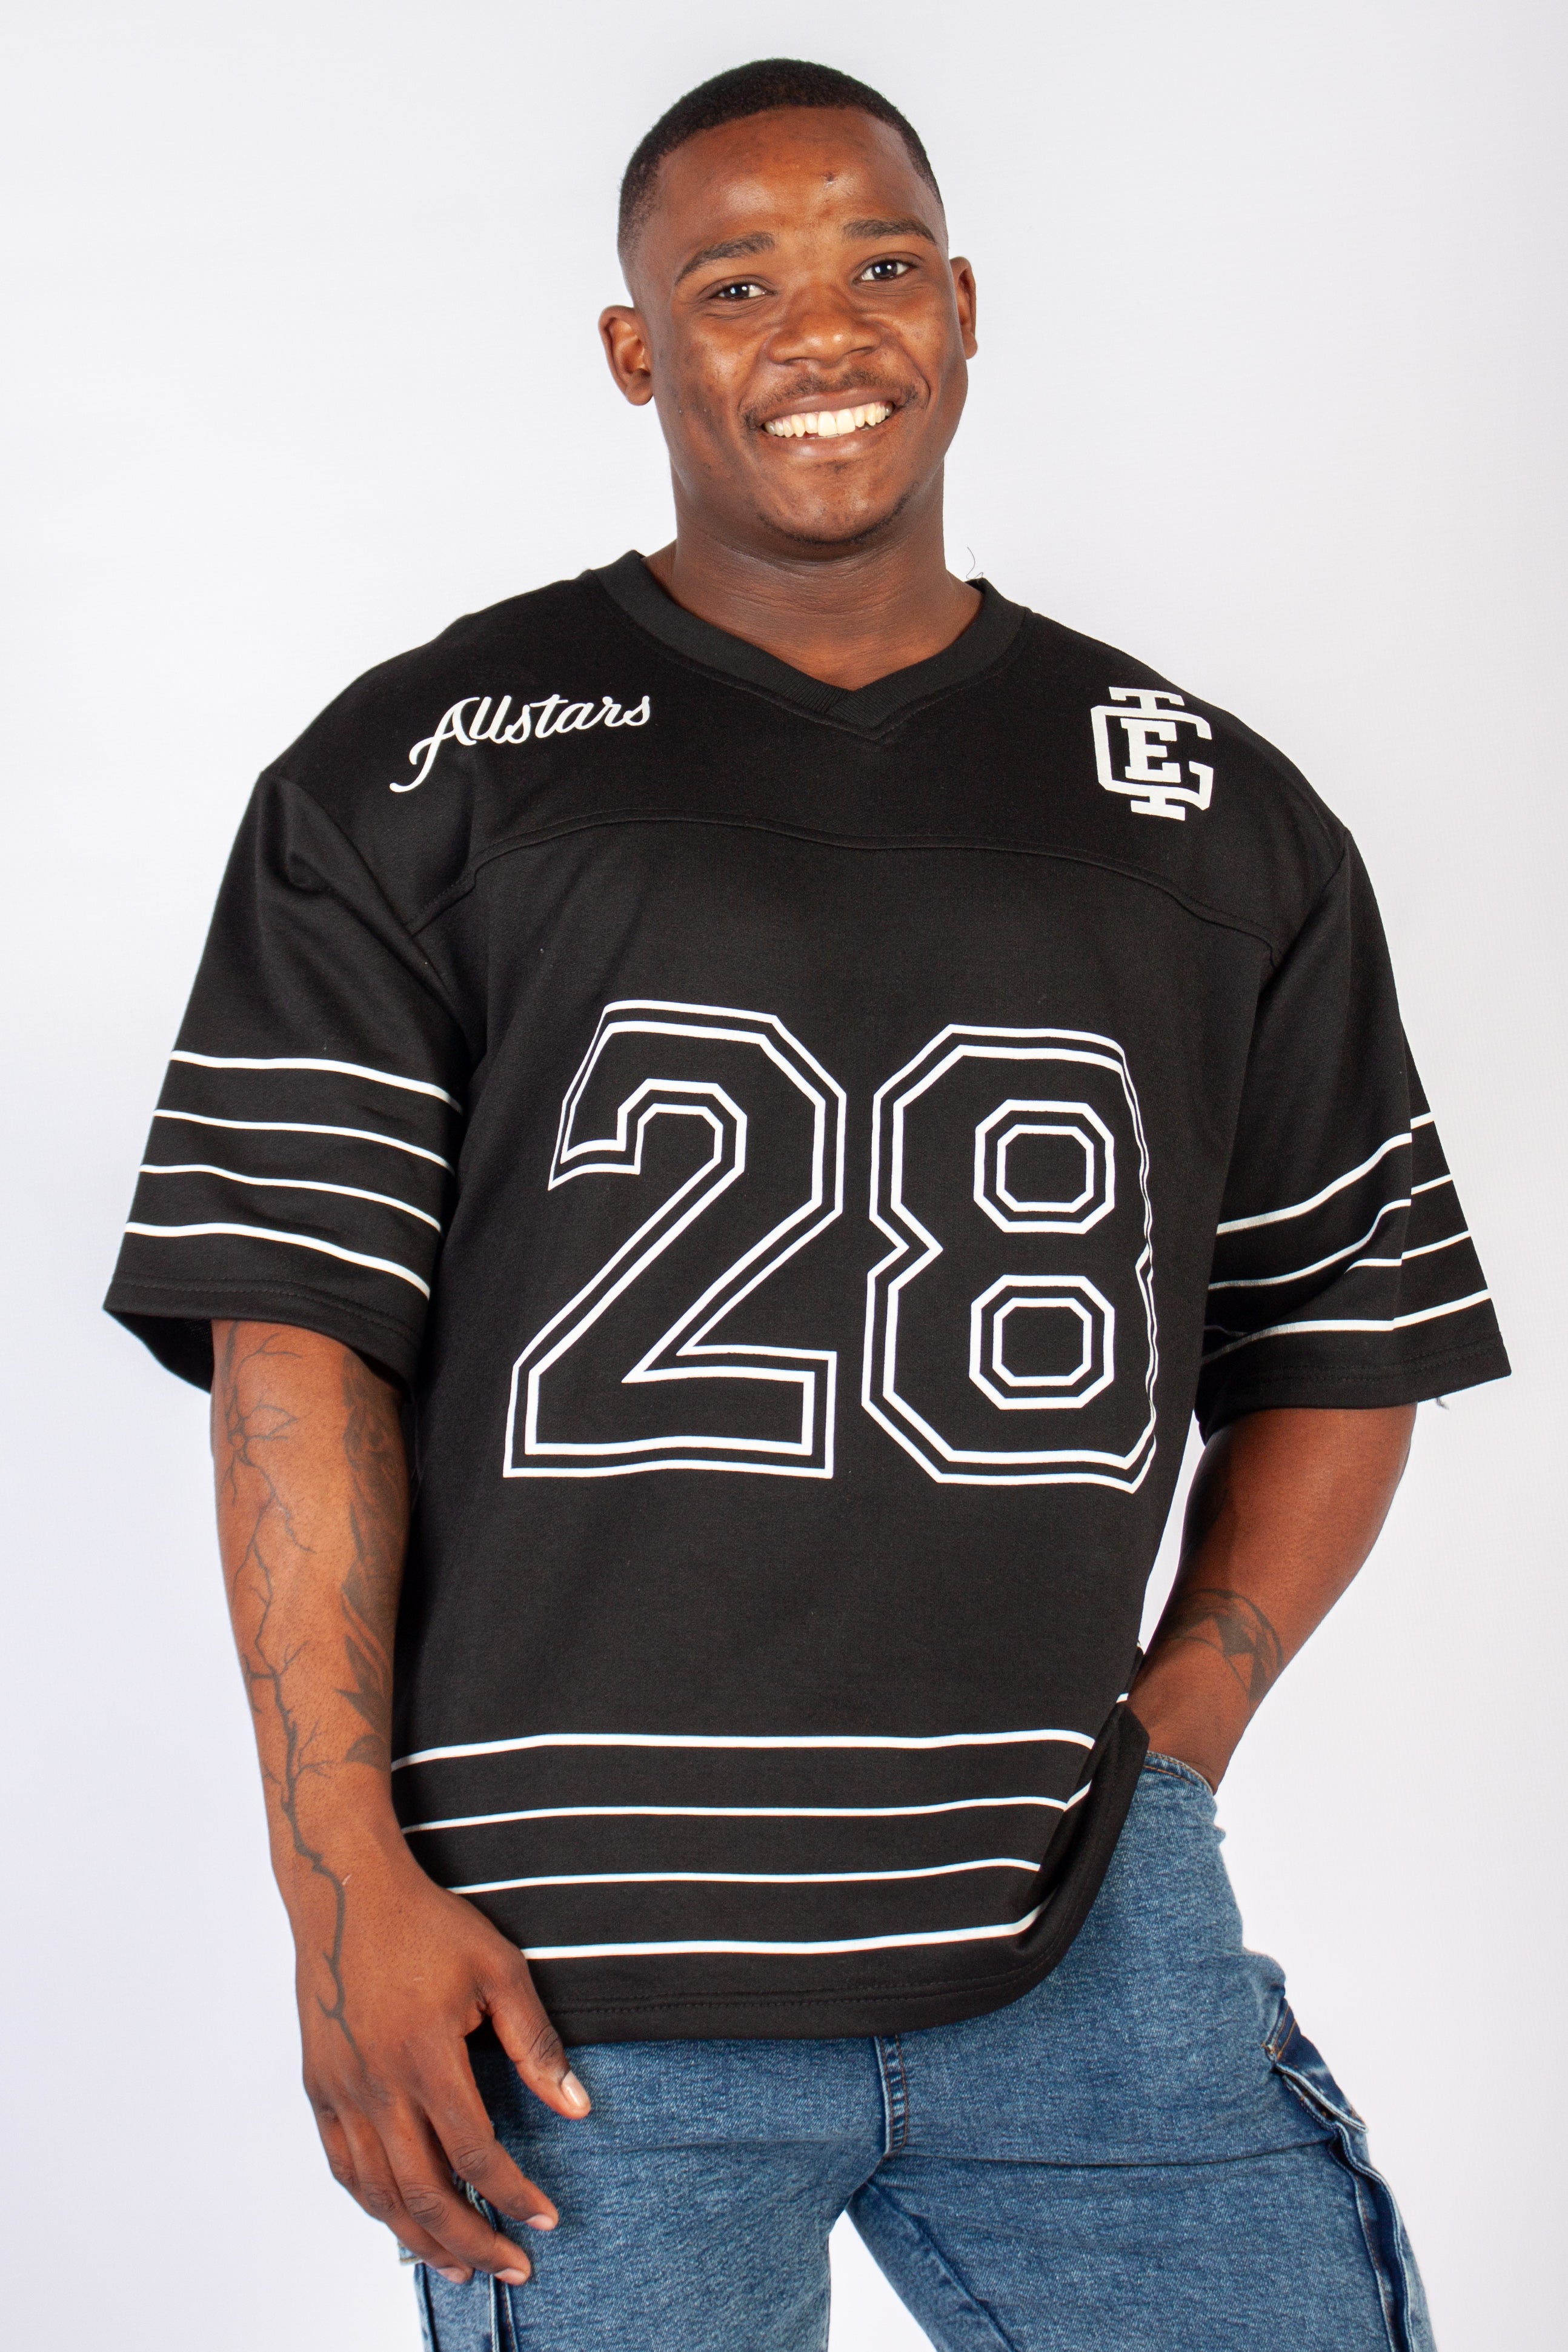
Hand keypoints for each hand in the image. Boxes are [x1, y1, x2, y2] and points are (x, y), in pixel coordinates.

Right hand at [291, 1835, 591, 2284]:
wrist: (346, 1891)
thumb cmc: (427, 1924)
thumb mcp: (498, 1969)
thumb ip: (535, 2044)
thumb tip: (579, 2108)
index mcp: (426, 2056)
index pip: (475, 2155)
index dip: (514, 2196)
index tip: (545, 2221)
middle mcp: (377, 2084)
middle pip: (424, 2193)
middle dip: (473, 2242)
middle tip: (510, 2268)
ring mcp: (341, 2089)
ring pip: (378, 2193)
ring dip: (421, 2239)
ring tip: (459, 2268)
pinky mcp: (318, 2086)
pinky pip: (343, 2167)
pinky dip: (373, 2204)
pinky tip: (400, 2220)